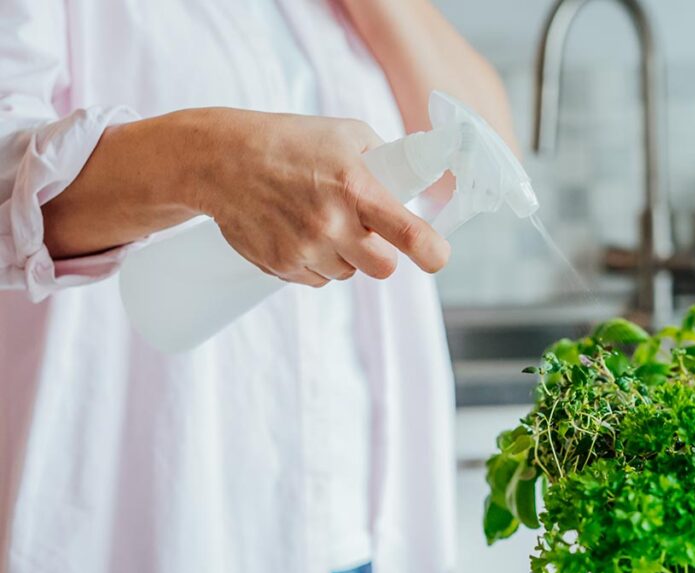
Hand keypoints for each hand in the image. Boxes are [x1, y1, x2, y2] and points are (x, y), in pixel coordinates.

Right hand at [191, 109, 449, 285]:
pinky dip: (315, 262)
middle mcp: (332, 223)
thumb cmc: (289, 142)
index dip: (432, 252)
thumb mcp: (346, 134)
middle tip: (366, 231)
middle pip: (383, 268)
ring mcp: (305, 249)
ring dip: (344, 255)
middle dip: (381, 254)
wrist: (220, 159)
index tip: (437, 256)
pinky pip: (317, 279)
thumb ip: (386, 162)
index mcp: (356, 188)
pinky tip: (297, 231)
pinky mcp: (281, 266)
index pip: (409, 234)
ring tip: (318, 219)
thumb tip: (415, 188)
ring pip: (348, 274)